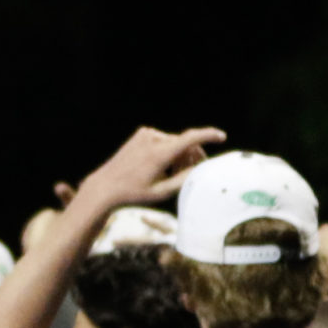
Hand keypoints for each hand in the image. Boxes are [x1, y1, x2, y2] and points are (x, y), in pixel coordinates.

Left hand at [72, 126, 225, 213]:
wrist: (105, 187)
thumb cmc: (134, 194)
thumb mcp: (161, 192)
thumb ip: (184, 179)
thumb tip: (201, 167)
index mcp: (159, 153)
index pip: (190, 138)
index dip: (208, 135)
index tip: (221, 136)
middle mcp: (153, 139)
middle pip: (184, 143)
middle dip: (191, 157)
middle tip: (191, 173)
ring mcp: (146, 134)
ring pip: (174, 142)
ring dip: (178, 155)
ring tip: (170, 174)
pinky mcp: (142, 133)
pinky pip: (163, 140)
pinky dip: (167, 150)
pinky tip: (159, 165)